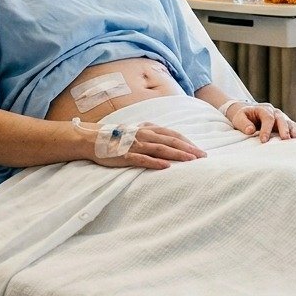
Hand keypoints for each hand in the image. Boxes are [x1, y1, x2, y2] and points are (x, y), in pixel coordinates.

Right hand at [90, 123, 205, 169]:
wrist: (93, 139)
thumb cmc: (116, 136)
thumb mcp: (136, 130)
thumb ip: (151, 133)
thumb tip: (167, 138)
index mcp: (148, 129)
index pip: (173, 134)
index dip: (187, 141)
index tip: (199, 150)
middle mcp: (144, 135)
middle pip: (171, 141)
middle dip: (188, 149)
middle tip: (202, 156)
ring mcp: (135, 145)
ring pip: (161, 149)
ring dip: (177, 155)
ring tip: (191, 160)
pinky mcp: (126, 156)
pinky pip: (143, 159)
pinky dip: (156, 163)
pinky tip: (167, 167)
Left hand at [229, 103, 295, 141]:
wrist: (249, 112)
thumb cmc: (243, 116)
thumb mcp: (239, 118)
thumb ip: (243, 123)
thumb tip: (250, 130)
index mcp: (264, 109)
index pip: (267, 118)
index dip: (266, 129)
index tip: (263, 141)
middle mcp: (275, 113)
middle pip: (282, 120)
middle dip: (284, 129)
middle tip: (285, 139)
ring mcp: (282, 118)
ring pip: (290, 124)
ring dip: (295, 132)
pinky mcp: (287, 124)